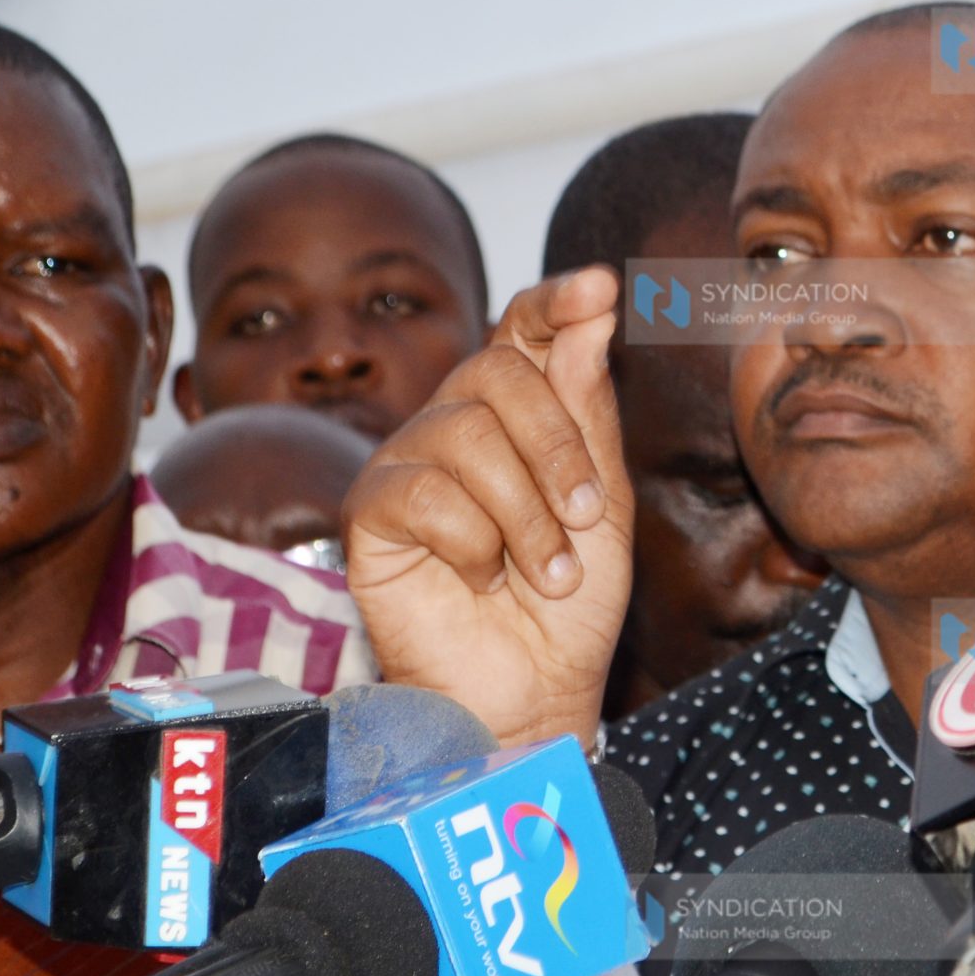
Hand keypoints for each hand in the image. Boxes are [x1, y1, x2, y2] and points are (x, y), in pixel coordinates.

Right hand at [345, 268, 632, 749]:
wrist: (535, 688)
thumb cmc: (569, 602)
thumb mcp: (603, 504)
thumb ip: (589, 410)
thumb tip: (593, 307)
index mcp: (518, 413)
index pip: (523, 329)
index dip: (554, 303)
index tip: (598, 288)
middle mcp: (455, 423)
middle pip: (497, 373)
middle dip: (557, 448)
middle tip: (586, 518)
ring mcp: (408, 464)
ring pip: (464, 434)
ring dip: (526, 515)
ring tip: (548, 574)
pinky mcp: (370, 512)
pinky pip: (423, 493)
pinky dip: (473, 545)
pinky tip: (481, 581)